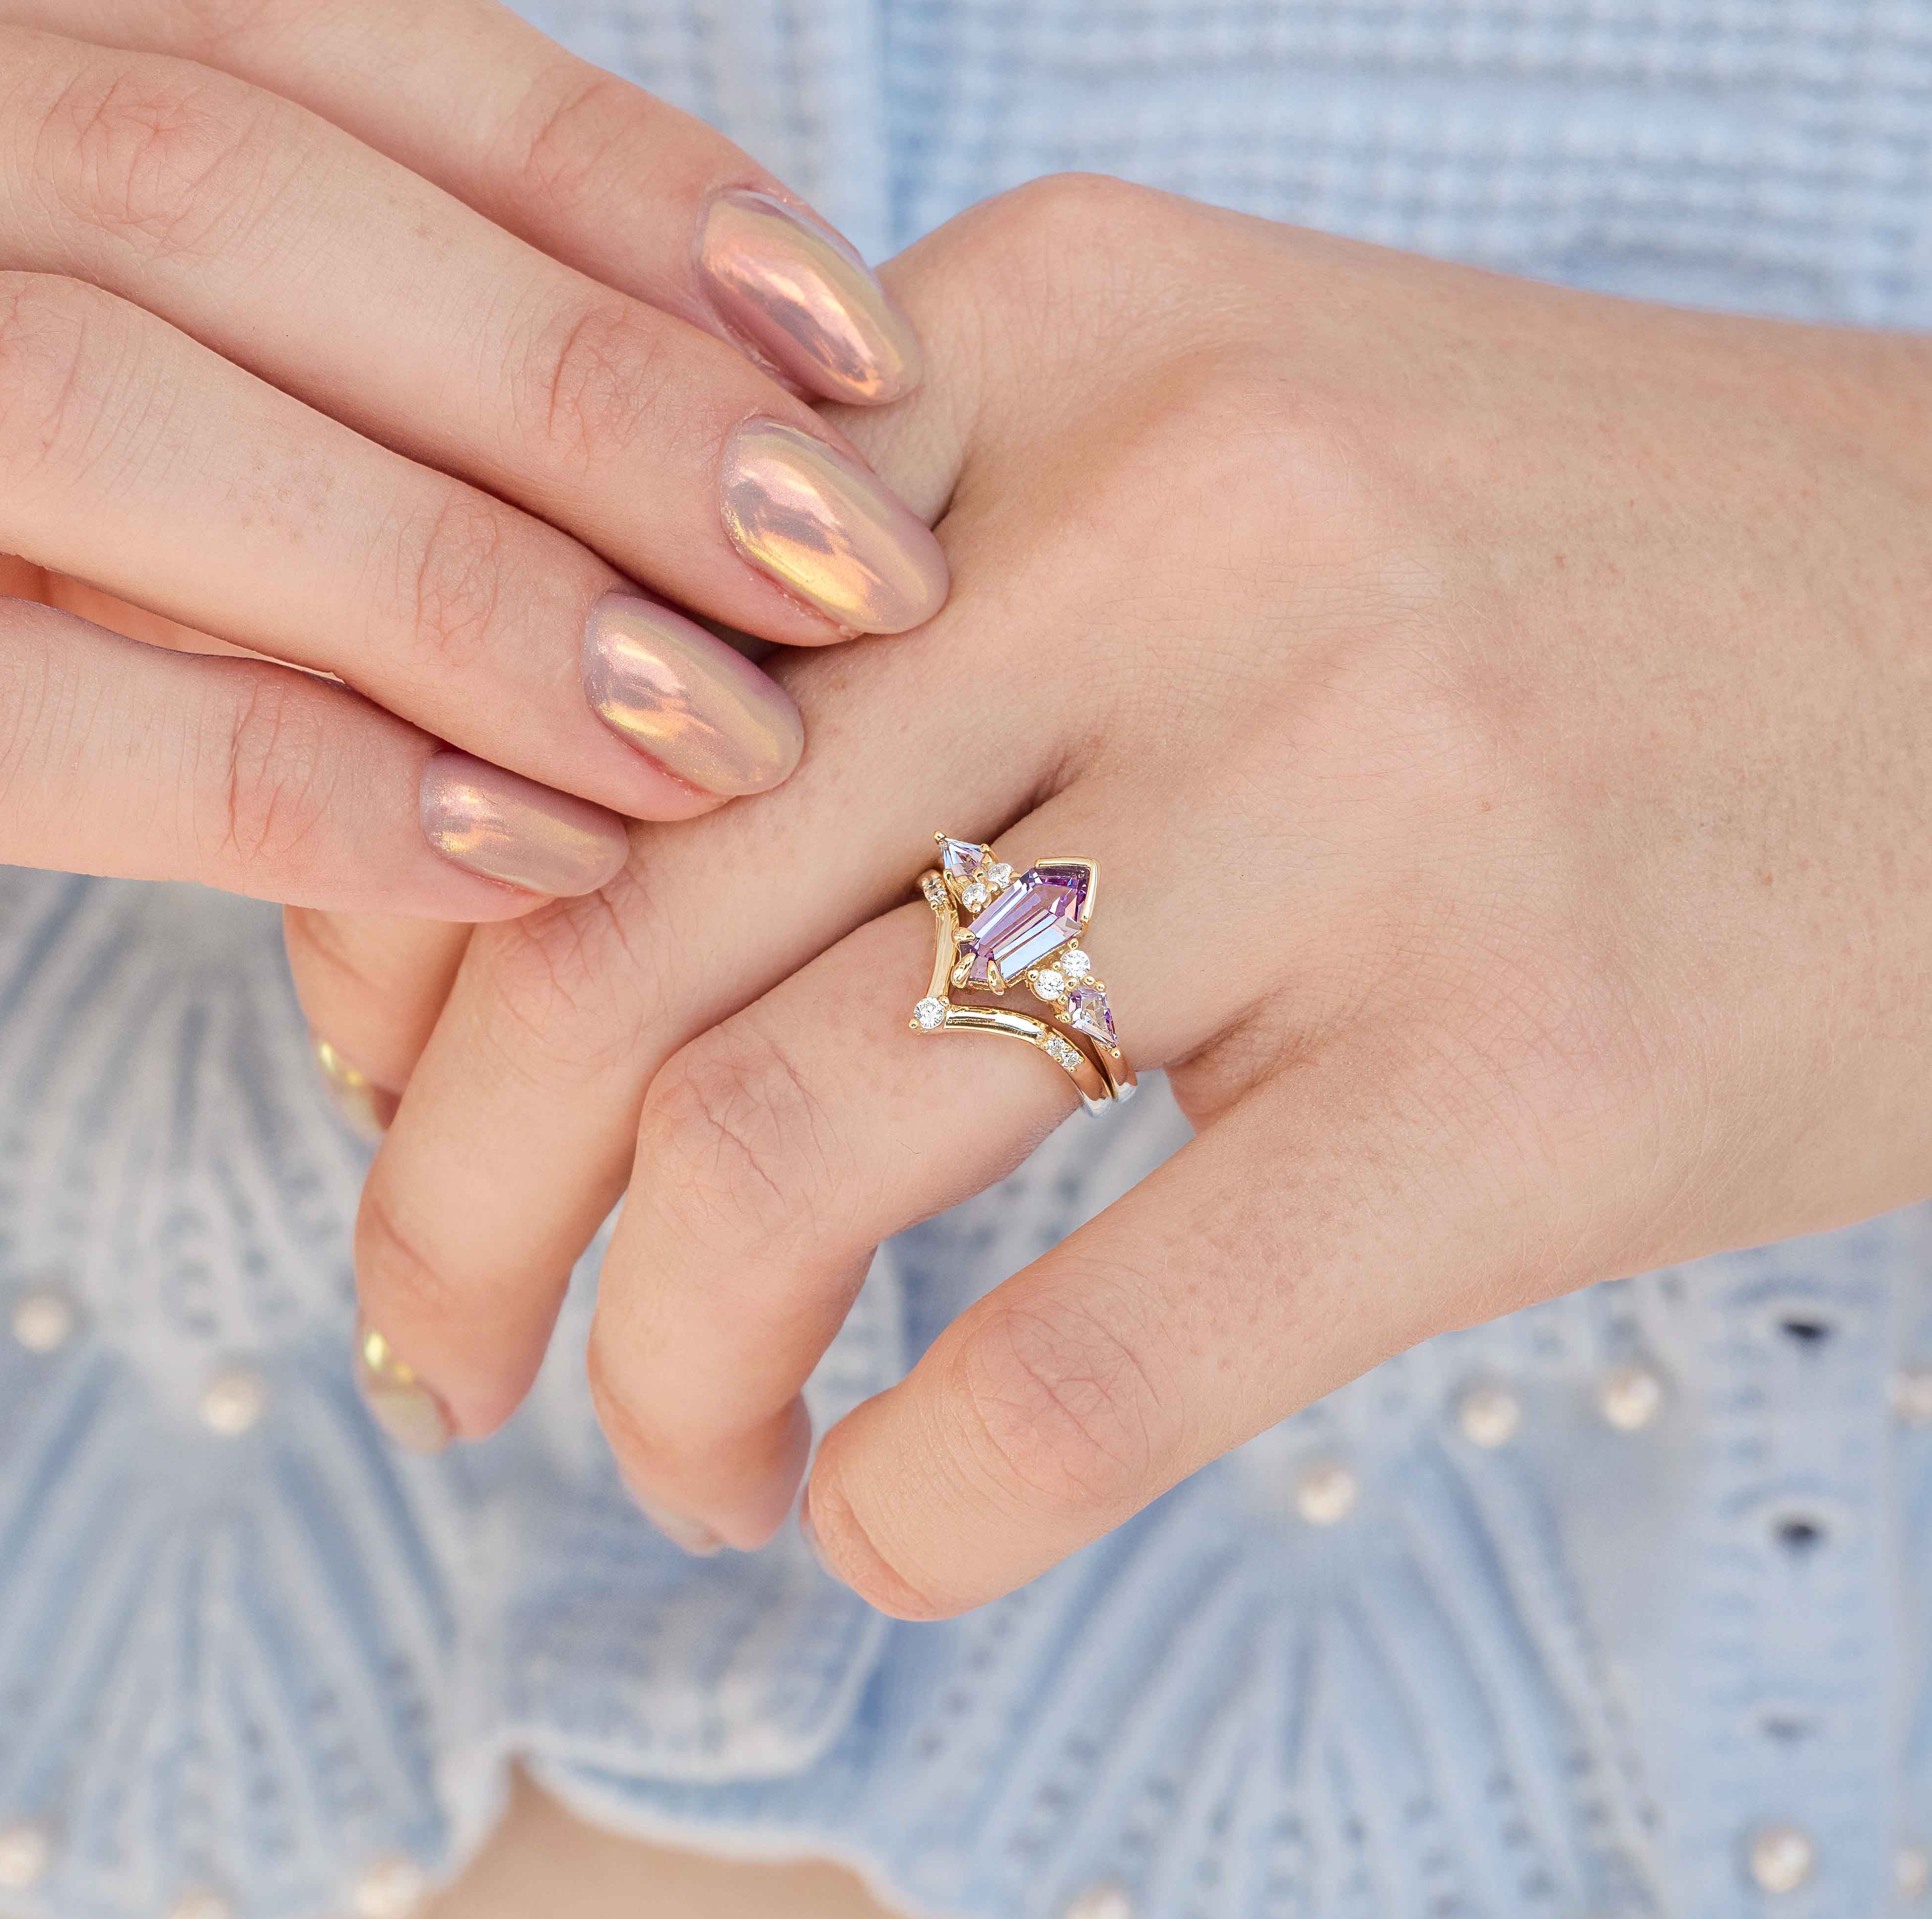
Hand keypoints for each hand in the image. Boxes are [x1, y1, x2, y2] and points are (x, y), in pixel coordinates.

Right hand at [0, 0, 942, 912]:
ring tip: (726, 742)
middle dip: (594, 403)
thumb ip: (378, 329)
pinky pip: (34, 706)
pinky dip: (299, 778)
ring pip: (124, 412)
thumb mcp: (208, 338)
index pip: (360, 62)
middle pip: (250, 213)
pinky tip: (527, 858)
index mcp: (6, 47)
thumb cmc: (54, 466)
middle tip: (863, 580)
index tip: (866, 365)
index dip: (637, 204)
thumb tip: (732, 434)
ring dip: (473, 592)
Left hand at [329, 174, 1931, 1613]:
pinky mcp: (1518, 1078)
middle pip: (625, 924)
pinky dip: (915, 1498)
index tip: (401, 1094)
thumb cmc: (1564, 597)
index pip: (574, 677)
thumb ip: (916, 639)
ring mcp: (1361, 800)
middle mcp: (1181, 530)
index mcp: (1061, 346)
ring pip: (799, 1149)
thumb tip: (595, 912)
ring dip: (670, 1366)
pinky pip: (1083, 1355)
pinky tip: (881, 1525)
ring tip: (679, 1452)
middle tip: (447, 1341)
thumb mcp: (1212, 483)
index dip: (419, 937)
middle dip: (461, 1194)